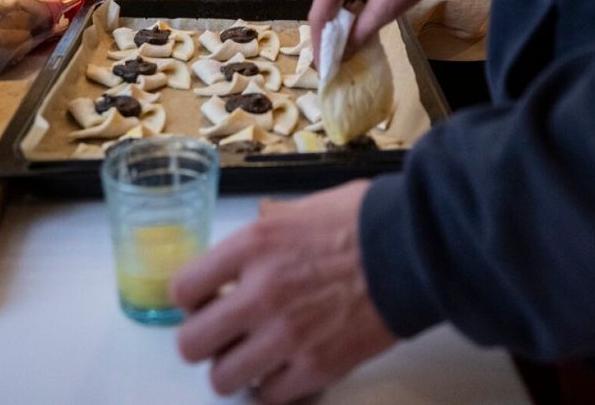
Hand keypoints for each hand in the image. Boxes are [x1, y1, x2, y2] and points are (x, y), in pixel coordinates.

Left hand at [174, 181, 395, 402]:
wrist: (412, 249)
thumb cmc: (363, 220)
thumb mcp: (301, 208)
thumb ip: (267, 233)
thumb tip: (252, 243)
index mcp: (254, 245)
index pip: (182, 288)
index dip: (191, 300)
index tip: (205, 301)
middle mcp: (260, 292)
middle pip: (191, 343)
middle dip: (203, 341)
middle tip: (224, 334)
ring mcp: (286, 335)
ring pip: (222, 379)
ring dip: (235, 369)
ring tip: (255, 356)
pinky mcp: (316, 367)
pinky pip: (268, 397)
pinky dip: (273, 387)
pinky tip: (285, 368)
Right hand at [309, 0, 446, 64]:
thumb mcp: (386, 8)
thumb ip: (360, 32)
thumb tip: (343, 55)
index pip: (319, 13)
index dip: (319, 42)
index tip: (321, 67)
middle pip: (324, 3)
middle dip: (329, 32)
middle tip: (333, 58)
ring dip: (339, 19)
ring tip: (343, 44)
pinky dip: (347, 5)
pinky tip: (354, 21)